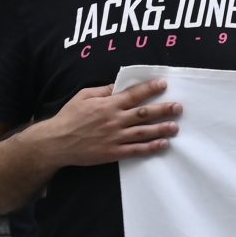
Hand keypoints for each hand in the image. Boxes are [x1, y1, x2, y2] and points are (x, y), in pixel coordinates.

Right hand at [42, 79, 179, 167]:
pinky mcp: (113, 152)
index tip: (164, 84)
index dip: (150, 89)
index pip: (133, 94)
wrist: (56, 142)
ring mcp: (115, 137)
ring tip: (176, 126)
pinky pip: (136, 150)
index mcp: (107, 104)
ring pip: (143, 132)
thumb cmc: (69, 117)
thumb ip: (103, 91)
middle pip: (143, 113)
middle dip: (163, 109)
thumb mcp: (83, 97)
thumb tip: (120, 84)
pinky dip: (151, 147)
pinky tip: (163, 144)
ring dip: (161, 129)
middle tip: (178, 107)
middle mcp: (114, 120)